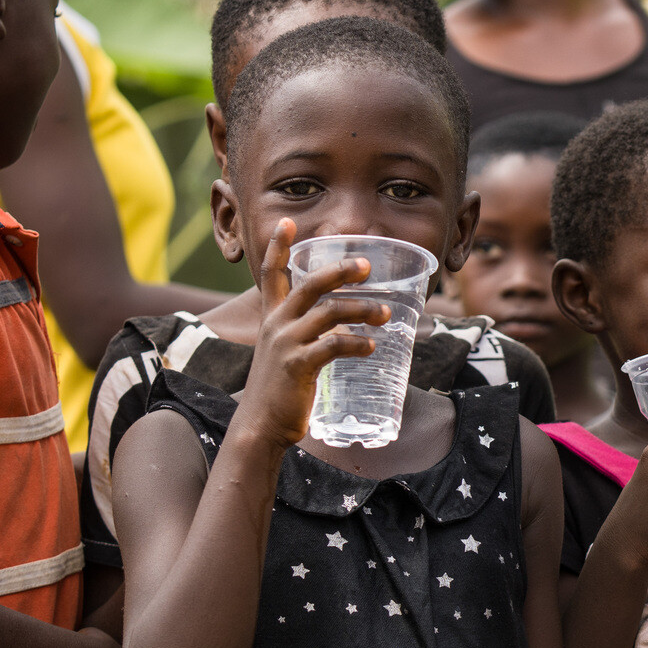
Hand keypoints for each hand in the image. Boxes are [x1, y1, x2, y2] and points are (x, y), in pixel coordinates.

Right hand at [232, 220, 393, 447]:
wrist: (260, 425)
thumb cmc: (279, 390)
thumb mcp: (285, 352)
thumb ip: (306, 333)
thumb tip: (342, 324)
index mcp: (272, 318)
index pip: (271, 273)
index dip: (278, 247)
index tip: (287, 222)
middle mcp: (276, 324)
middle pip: (310, 284)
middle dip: (340, 270)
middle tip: (367, 266)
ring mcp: (286, 344)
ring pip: (329, 312)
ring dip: (362, 310)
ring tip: (386, 315)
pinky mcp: (298, 365)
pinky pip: (333, 346)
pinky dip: (357, 344)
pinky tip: (372, 347)